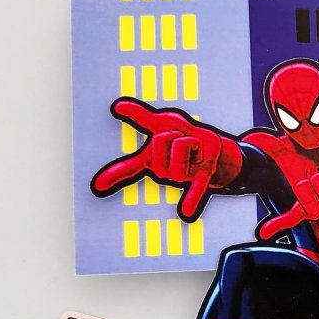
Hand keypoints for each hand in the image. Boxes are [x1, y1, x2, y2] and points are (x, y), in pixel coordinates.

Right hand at [91, 98, 240, 221]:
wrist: (220, 152)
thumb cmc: (188, 138)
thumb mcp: (166, 122)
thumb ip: (141, 117)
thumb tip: (118, 106)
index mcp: (152, 161)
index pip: (129, 168)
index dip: (114, 175)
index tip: (98, 186)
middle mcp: (164, 172)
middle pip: (160, 140)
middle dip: (173, 131)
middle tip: (183, 137)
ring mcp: (183, 176)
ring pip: (179, 145)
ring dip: (189, 137)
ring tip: (195, 146)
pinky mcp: (203, 177)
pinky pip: (194, 188)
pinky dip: (190, 199)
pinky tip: (185, 212)